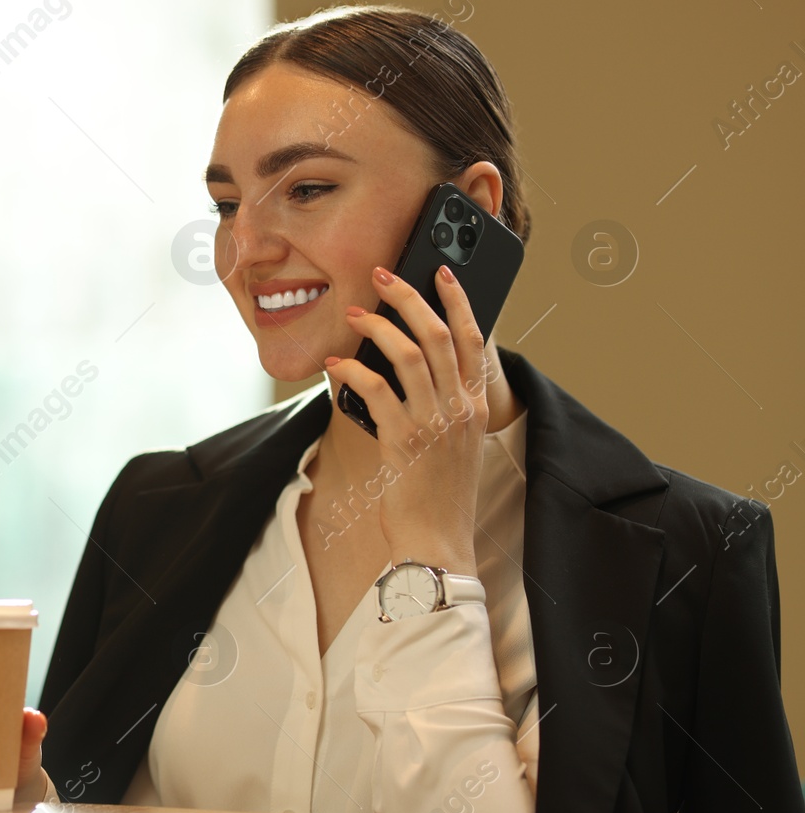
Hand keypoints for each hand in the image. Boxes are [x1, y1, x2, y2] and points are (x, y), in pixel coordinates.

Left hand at [323, 264, 489, 575]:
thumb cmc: (439, 495)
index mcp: (476, 407)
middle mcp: (460, 409)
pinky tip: (336, 364)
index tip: (441, 272)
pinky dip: (353, 370)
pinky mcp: (403, 440)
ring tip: (354, 313)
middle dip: (409, 297)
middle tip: (383, 275)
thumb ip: (443, 407)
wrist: (437, 539)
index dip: (457, 301)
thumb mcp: (455, 445)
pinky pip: (376, 390)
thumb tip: (408, 371)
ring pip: (410, 354)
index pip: (474, 340)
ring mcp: (434, 423)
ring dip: (378, 327)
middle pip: (439, 335)